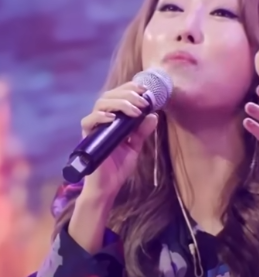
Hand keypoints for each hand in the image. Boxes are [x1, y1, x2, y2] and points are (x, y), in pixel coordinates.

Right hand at [80, 81, 157, 199]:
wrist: (108, 186)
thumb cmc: (118, 167)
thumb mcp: (135, 146)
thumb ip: (142, 131)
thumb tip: (154, 115)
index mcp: (112, 119)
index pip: (118, 96)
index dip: (130, 89)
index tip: (146, 90)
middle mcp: (101, 120)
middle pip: (109, 95)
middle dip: (128, 94)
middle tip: (144, 102)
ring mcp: (94, 127)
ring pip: (100, 104)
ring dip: (120, 103)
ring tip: (135, 111)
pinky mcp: (87, 137)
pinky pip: (88, 121)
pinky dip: (100, 116)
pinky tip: (112, 118)